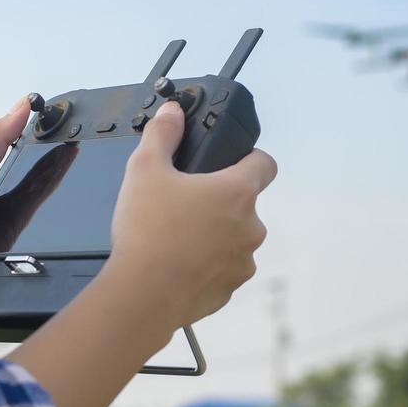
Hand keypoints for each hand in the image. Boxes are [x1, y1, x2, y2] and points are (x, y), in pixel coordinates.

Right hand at [104, 100, 277, 334]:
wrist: (142, 295)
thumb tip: (172, 111)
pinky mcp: (229, 289)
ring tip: (175, 237)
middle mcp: (250, 227)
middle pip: (243, 204)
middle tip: (182, 204)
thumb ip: (162, 134)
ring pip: (233, 239)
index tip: (228, 163)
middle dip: (218, 202)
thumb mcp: (145, 169)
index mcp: (237, 192)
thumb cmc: (147, 231)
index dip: (249, 158)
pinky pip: (222, 270)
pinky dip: (205, 266)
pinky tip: (175, 264)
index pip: (265, 164)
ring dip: (213, 236)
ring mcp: (243, 261)